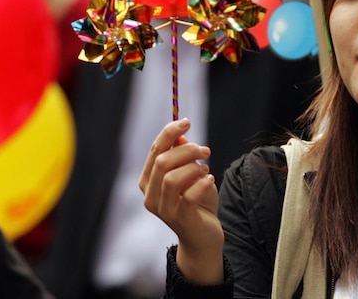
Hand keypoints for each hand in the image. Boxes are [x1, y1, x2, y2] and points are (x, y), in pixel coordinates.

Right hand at [139, 118, 224, 284]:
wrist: (204, 236)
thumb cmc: (197, 201)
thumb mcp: (191, 174)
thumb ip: (183, 157)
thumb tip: (180, 135)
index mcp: (148, 181)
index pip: (155, 151)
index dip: (169, 133)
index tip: (186, 122)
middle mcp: (150, 196)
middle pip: (162, 162)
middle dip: (186, 150)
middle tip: (206, 150)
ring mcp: (163, 210)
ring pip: (172, 178)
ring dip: (193, 168)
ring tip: (205, 169)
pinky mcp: (180, 220)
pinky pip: (189, 196)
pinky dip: (202, 183)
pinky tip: (209, 180)